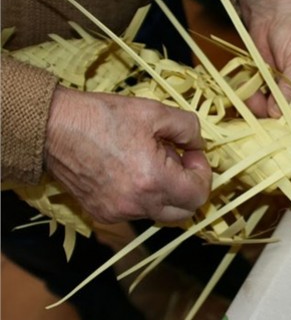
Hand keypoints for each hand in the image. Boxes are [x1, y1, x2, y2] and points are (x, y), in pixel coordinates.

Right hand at [44, 86, 211, 223]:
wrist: (54, 128)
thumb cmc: (102, 117)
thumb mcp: (155, 111)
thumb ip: (189, 129)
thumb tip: (199, 145)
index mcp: (153, 180)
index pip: (198, 196)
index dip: (203, 173)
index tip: (191, 154)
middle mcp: (137, 204)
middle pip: (184, 211)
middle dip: (189, 186)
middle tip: (178, 159)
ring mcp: (118, 213)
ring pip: (160, 212)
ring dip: (166, 190)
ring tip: (151, 160)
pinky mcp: (103, 214)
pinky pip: (137, 211)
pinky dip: (144, 195)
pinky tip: (132, 170)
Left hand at [238, 0, 290, 117]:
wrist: (271, 10)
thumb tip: (279, 117)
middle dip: (280, 123)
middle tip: (267, 117)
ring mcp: (288, 95)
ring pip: (275, 117)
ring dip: (261, 110)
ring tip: (256, 92)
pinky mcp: (268, 90)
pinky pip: (259, 105)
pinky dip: (252, 100)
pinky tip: (250, 88)